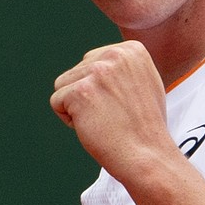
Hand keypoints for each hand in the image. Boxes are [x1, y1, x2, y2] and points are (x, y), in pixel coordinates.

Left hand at [50, 41, 173, 179]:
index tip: (122, 105)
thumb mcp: (144, 83)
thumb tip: (98, 62)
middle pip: (76, 72)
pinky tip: (94, 126)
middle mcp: (114, 54)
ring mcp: (97, 71)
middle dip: (87, 96)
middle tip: (113, 115)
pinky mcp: (80, 91)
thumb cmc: (146, 127)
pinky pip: (57, 102)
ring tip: (104, 120)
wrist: (148, 154)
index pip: (92, 62)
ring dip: (77, 107)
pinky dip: (70, 120)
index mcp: (131, 50)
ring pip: (63, 85)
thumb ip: (122, 68)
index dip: (101, 89)